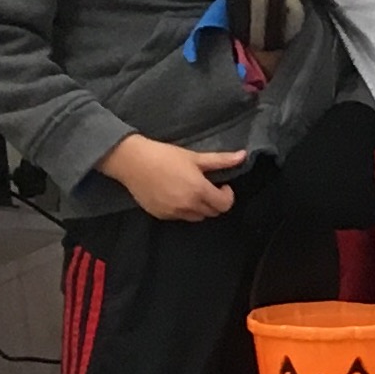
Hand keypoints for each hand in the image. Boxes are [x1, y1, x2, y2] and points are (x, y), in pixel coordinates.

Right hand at [100, 134, 245, 220]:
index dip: (227, 196)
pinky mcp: (160, 214)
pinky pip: (179, 217)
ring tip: (192, 192)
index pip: (224, 205)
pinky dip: (183, 210)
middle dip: (214, 201)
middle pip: (212, 213)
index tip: (222, 186)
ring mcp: (173, 212)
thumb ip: (221, 160)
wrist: (131, 161)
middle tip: (208, 187)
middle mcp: (187, 205)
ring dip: (200, 208)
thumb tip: (243, 156)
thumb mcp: (195, 157)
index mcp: (199, 191)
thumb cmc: (164, 156)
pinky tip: (177, 195)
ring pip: (196, 217)